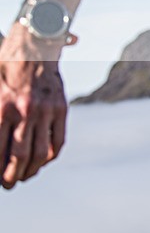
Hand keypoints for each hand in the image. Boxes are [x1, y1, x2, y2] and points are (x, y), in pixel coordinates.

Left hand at [0, 24, 67, 189]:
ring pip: (39, 152)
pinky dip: (49, 156)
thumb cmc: (5, 69)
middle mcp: (25, 111)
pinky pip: (57, 140)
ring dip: (31, 170)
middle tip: (8, 185)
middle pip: (18, 156)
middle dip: (11, 176)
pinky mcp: (61, 108)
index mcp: (3, 106)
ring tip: (24, 177)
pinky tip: (42, 162)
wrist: (34, 47)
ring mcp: (46, 110)